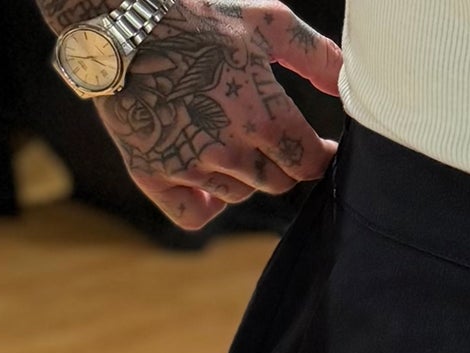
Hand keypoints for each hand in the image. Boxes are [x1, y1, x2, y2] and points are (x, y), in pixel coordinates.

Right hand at [93, 0, 342, 230]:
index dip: (318, 157)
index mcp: (263, 116)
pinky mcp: (153, 174)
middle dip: (278, 163)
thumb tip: (349, 84)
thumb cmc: (198, 16)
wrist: (120, 21)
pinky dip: (204, 204)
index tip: (318, 149)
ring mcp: (190, 165)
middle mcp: (229, 149)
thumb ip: (315, 55)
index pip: (308, 163)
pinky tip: (203, 181)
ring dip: (239, 176)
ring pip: (237, 196)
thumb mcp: (264, 21)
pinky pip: (195, 216)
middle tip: (264, 137)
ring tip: (223, 137)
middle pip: (276, 183)